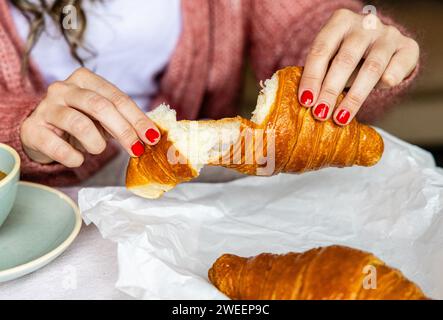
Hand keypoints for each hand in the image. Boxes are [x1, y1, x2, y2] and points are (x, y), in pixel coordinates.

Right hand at [20, 67, 160, 166]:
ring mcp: (46, 107)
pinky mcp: (32, 129)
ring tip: (98, 149)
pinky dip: (73, 157)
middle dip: (123, 130)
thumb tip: (151, 135)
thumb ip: (123, 120)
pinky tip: (77, 158)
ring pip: (80, 124)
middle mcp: (63, 88)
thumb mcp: (102, 116)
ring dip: (96, 144)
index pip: (117, 97)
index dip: (137, 118)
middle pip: (100, 107)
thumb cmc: (79, 121)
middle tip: (136, 149)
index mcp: (85, 79)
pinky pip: (57, 146)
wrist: (40, 131)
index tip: (152, 137)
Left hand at [298, 8, 418, 124]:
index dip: (312, 76)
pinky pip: (397, 68)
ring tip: (341, 117)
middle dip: (330, 90)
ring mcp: (388, 34)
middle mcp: (364, 24)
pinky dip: (388, 81)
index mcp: (340, 22)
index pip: (321, 50)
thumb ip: (320, 73)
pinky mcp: (408, 47)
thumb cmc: (348, 56)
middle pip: (345, 59)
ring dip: (354, 96)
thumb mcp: (331, 58)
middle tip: (320, 113)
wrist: (383, 45)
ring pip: (372, 67)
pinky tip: (380, 91)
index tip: (305, 101)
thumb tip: (305, 101)